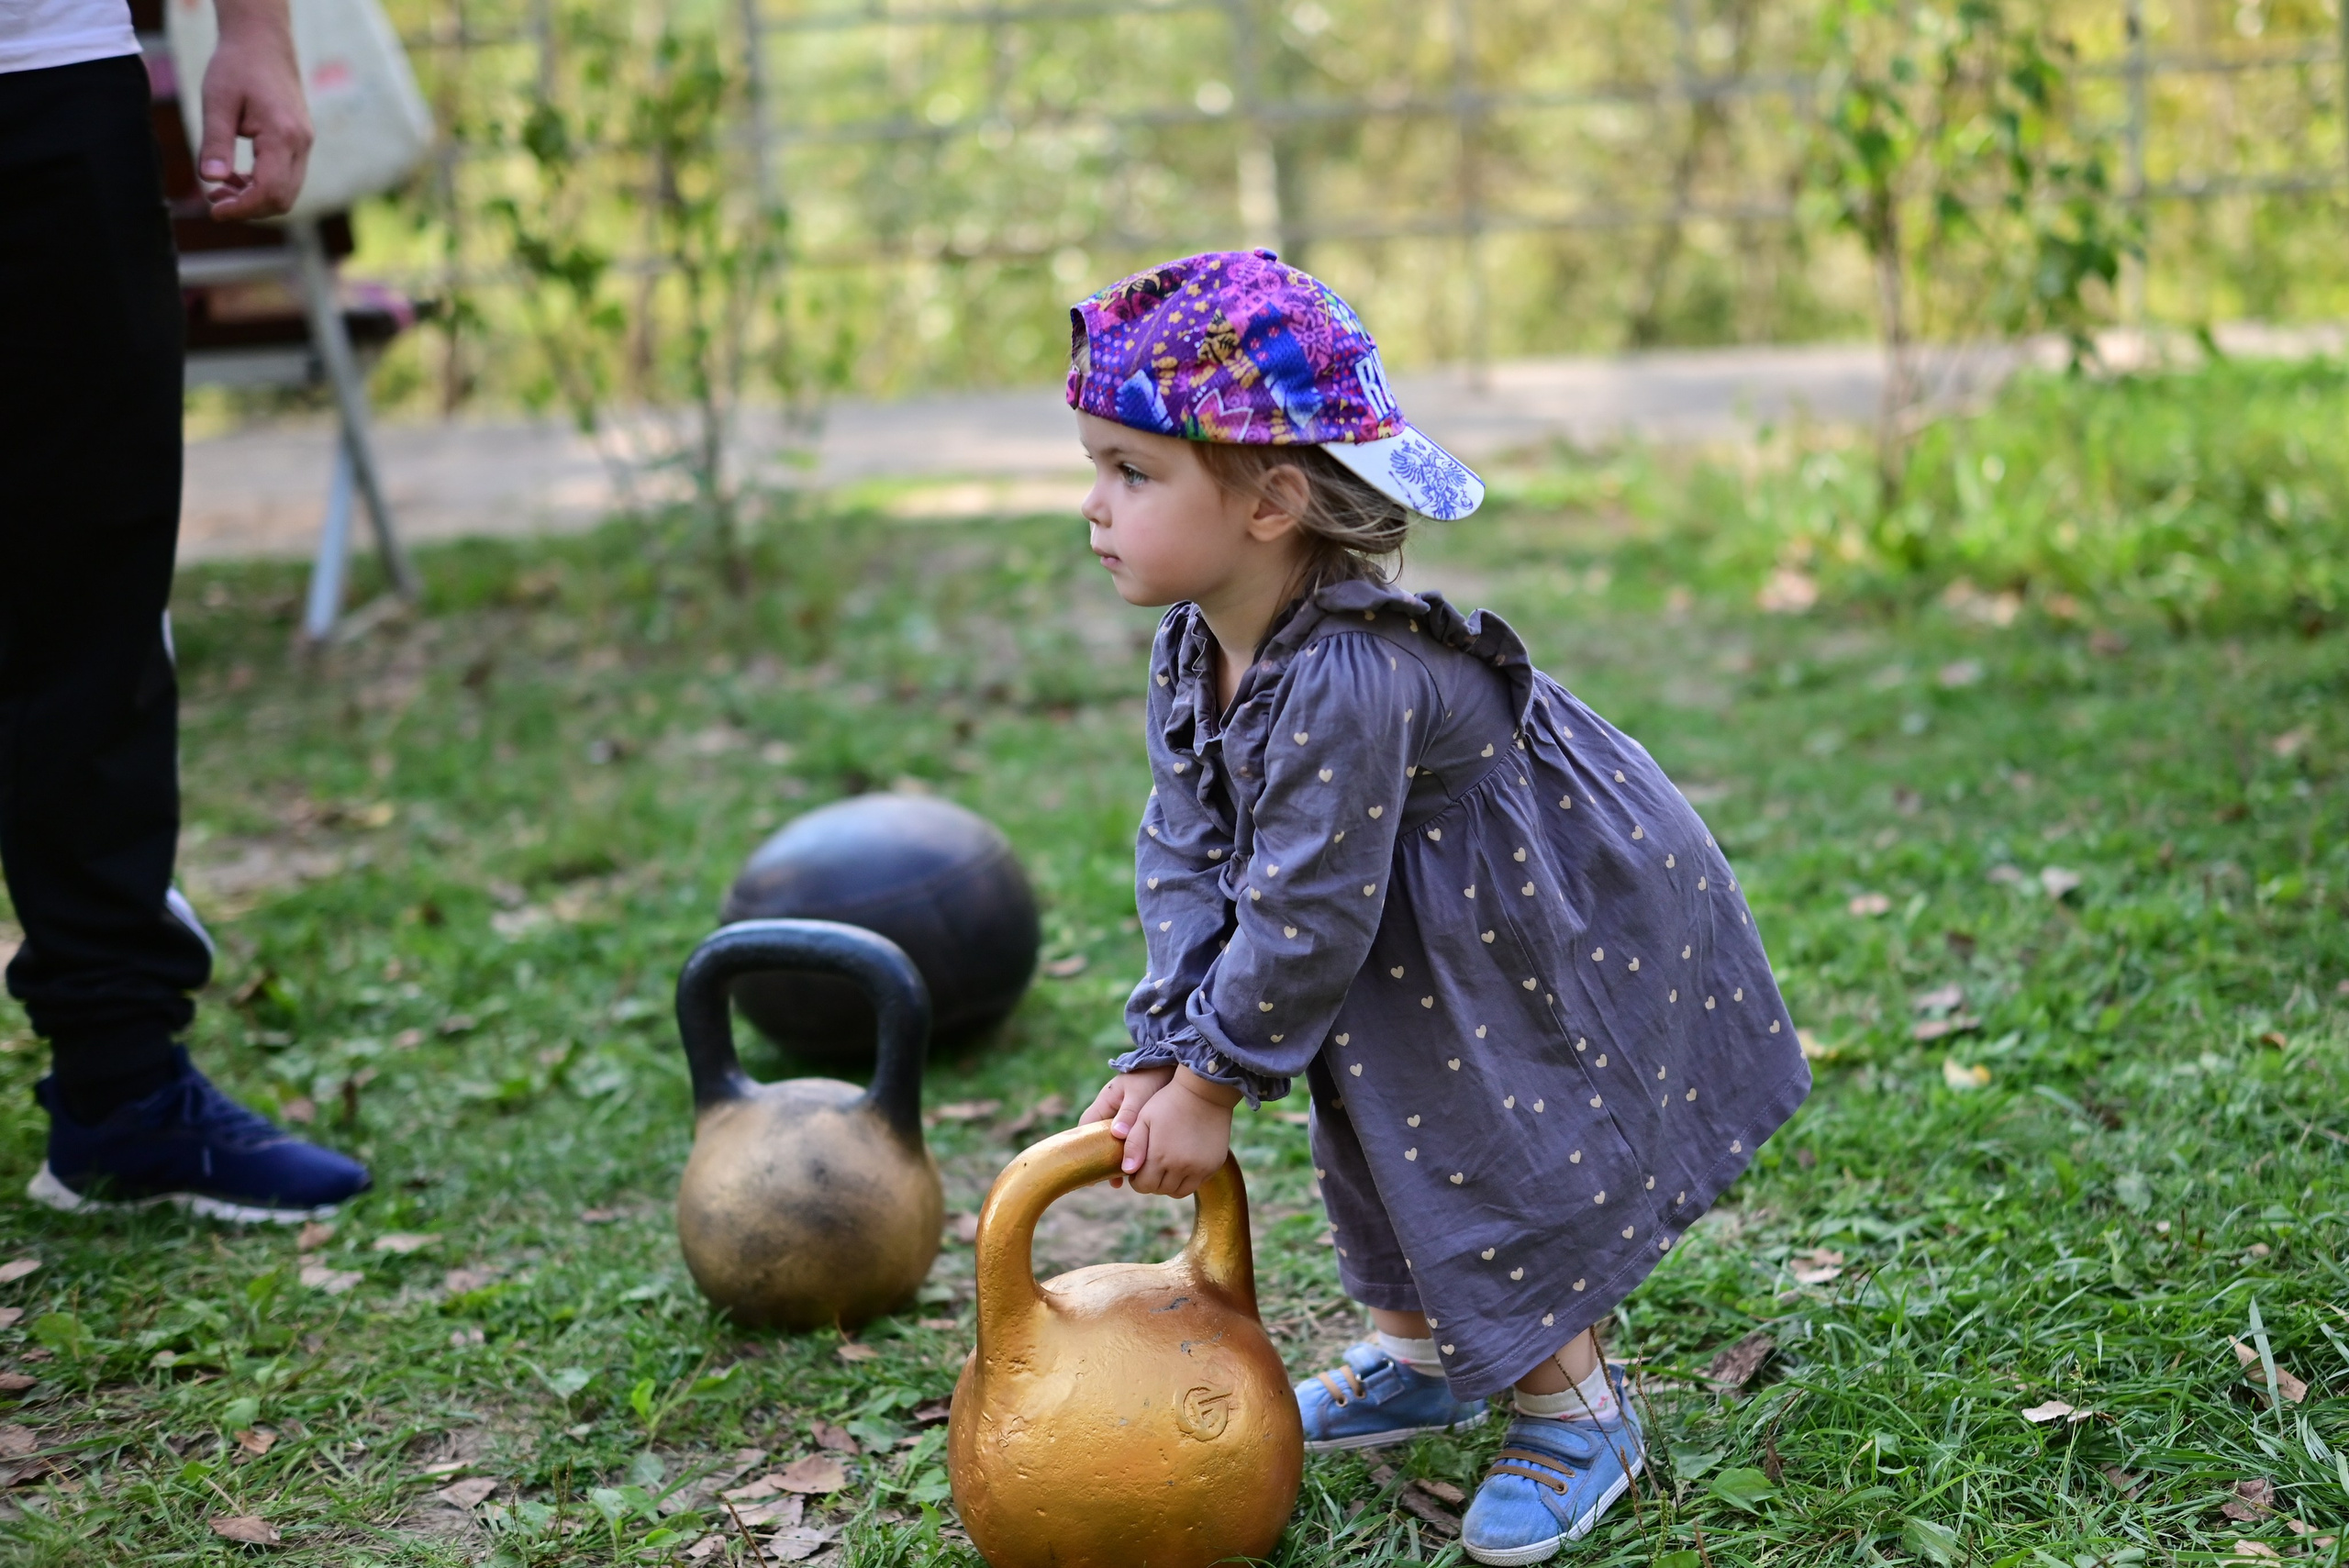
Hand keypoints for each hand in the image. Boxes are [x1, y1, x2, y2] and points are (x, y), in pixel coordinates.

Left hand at [199, 0, 312, 220]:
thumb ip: (215, 142)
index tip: (214, 211)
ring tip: (219, 190)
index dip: (242, 208)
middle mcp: (301, 144)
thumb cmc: (237, 66)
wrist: (263, 42)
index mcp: (283, 135)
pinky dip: (261, 186)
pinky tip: (235, 177)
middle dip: (249, 209)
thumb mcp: (217, 102)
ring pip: (287, 192)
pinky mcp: (299, 142)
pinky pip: (286, 177)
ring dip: (254, 199)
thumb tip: (209, 180)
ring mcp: (304, 144)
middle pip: (283, 199)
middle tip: (213, 202)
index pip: (269, 190)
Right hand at [1078, 1066, 1173, 1187]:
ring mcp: (1125, 1119)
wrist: (1172, 1065)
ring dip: (1119, 1160)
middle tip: (1111, 1181)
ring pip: (1116, 1144)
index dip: (1083, 1148)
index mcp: (1105, 1103)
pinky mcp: (1139, 1124)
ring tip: (1125, 1181)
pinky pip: (1131, 1143)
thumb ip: (1129, 1113)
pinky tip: (1142, 1169)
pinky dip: (1134, 1155)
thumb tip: (1117, 1134)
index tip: (1088, 1167)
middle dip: (1103, 1160)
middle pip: (1099, 1140)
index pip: (1085, 1128)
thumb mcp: (1139, 1093)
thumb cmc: (1152, 1075)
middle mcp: (1111, 1112)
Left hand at [1117, 1067, 1238, 1200]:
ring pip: (1179, 1192)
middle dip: (1151, 1182)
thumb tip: (1127, 1170)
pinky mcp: (1214, 1165)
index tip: (1136, 1170)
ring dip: (1169, 1185)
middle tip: (1150, 1168)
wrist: (1204, 1091)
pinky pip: (1196, 1184)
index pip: (1144, 1185)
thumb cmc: (1168, 1102)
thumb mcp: (1144, 1119)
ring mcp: (1200, 1168)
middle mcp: (1181, 1167)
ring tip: (1165, 1169)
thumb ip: (1134, 1146)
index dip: (1136, 1180)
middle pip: (1161, 1190)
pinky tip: (1182, 1164)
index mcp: (1160, 1156)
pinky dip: (1187, 1180)